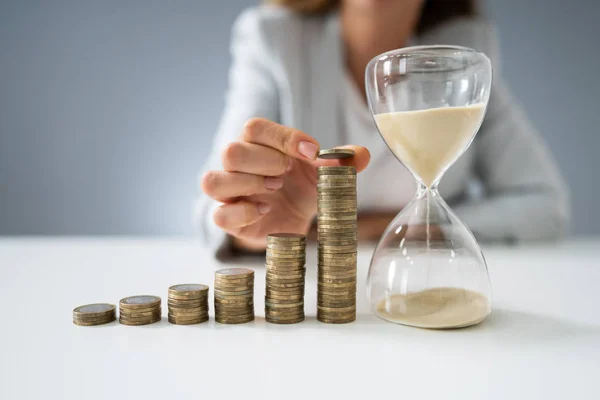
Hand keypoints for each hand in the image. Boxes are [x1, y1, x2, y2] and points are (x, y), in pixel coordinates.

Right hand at [201, 118, 369, 250]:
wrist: (292, 222)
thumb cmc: (302, 188)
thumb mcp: (324, 173)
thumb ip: (341, 162)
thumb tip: (361, 155)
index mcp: (259, 145)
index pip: (254, 128)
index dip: (284, 138)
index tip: (313, 152)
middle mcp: (237, 165)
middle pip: (231, 150)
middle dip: (265, 162)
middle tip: (286, 174)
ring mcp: (229, 193)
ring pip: (213, 180)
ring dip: (249, 184)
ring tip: (275, 190)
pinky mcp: (227, 219)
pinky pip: (219, 214)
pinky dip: (243, 212)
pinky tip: (265, 211)